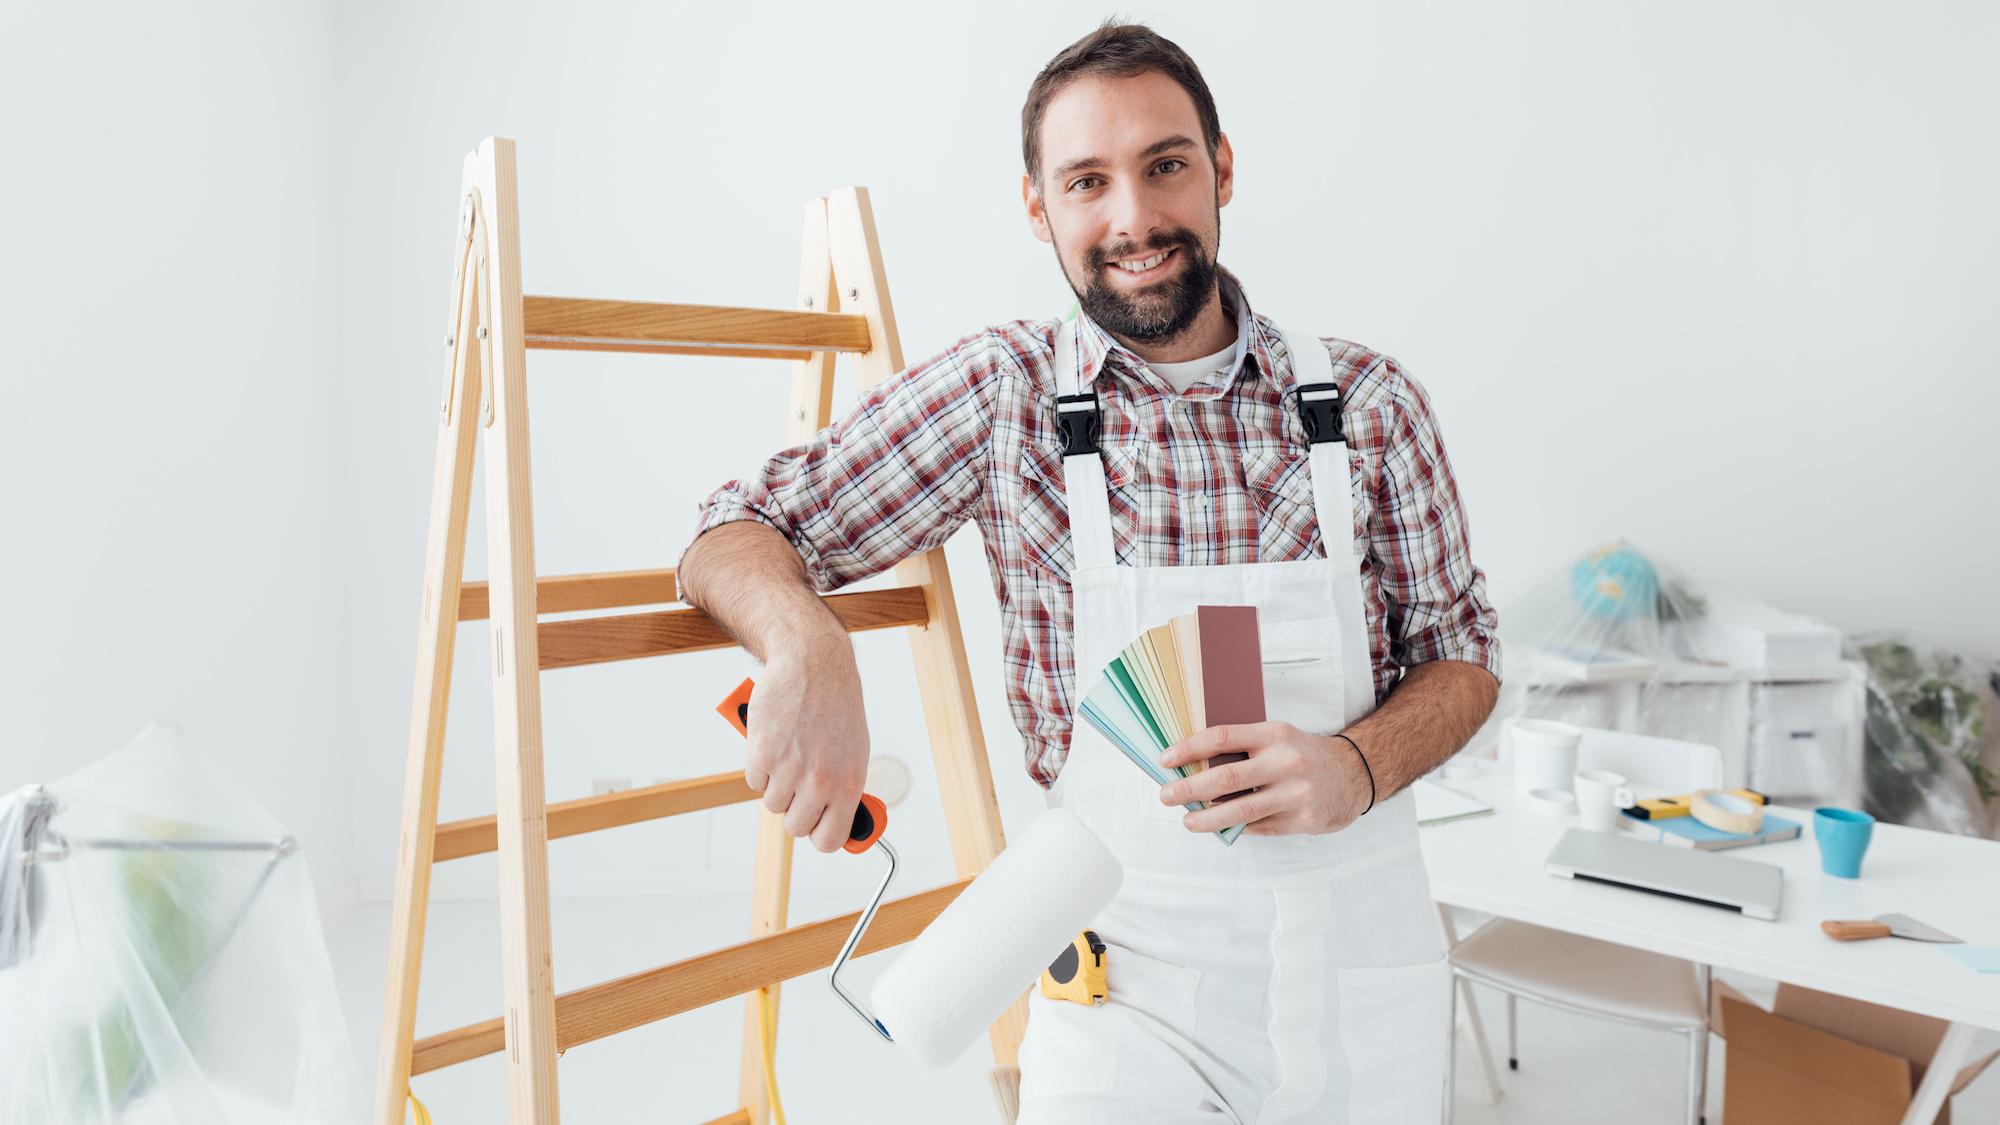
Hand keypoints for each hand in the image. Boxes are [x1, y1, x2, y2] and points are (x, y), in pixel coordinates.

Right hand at [742, 630, 869, 853]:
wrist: (813, 666)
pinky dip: (760, 767)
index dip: (819, 834)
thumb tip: (839, 823)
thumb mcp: (855, 752)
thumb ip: (844, 789)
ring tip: (790, 755)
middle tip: (798, 785)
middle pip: (796, 827)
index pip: (829, 840)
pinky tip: (774, 743)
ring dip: (776, 785)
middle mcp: (820, 781)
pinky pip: (754, 781)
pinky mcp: (761, 754)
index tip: (816, 825)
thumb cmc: (837, 707)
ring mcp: (789, 769)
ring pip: (773, 804)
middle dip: (794, 809)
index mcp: (848, 784)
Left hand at [1157, 722, 1371, 835]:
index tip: (1165, 759)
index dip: (1189, 748)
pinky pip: (1259, 827)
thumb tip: (1192, 765)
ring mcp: (1295, 793)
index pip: (1222, 737)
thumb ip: (1243, 748)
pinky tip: (1220, 828)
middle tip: (1166, 795)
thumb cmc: (1303, 754)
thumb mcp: (1277, 738)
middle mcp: (1285, 761)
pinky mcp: (1303, 819)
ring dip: (1207, 818)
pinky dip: (1235, 828)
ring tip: (1188, 821)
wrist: (1354, 774)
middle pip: (1226, 777)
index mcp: (1274, 734)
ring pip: (1240, 810)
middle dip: (1189, 788)